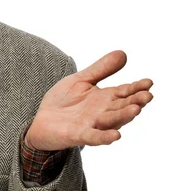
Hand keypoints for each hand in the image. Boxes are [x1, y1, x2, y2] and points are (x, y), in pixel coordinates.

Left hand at [25, 50, 152, 150]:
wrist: (41, 121)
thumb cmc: (63, 101)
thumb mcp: (81, 80)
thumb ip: (101, 69)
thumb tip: (123, 53)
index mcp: (105, 98)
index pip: (125, 92)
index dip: (137, 87)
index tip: (149, 82)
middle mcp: (102, 112)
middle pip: (122, 106)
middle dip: (135, 102)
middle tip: (147, 95)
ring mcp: (92, 124)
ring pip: (111, 121)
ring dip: (123, 116)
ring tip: (136, 109)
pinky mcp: (78, 135)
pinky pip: (94, 137)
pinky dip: (104, 136)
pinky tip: (116, 135)